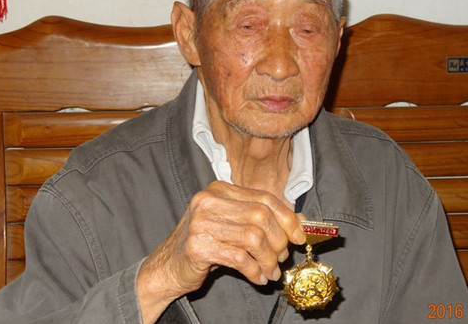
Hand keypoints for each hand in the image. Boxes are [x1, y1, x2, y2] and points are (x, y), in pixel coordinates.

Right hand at [136, 181, 305, 322]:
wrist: (167, 267)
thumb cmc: (205, 244)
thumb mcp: (232, 225)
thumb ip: (259, 219)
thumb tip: (299, 222)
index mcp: (219, 190)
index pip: (264, 198)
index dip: (287, 218)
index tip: (299, 236)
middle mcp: (209, 201)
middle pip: (261, 216)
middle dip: (278, 241)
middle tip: (281, 258)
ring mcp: (201, 222)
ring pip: (253, 238)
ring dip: (268, 259)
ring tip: (270, 271)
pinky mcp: (197, 246)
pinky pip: (240, 258)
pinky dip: (255, 270)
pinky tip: (257, 277)